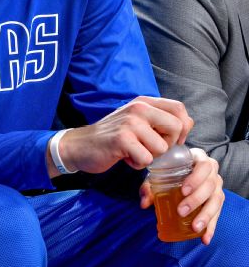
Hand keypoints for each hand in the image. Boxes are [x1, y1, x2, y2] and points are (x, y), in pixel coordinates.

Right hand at [53, 96, 192, 175]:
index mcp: (144, 102)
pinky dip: (137, 164)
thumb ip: (158, 119)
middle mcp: (138, 108)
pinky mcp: (122, 139)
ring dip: (150, 156)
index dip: (182, 128)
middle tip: (150, 148)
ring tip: (133, 152)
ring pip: (162, 147)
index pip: (179, 109)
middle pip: (176, 127)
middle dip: (168, 144)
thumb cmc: (112, 137)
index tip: (170, 139)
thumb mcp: (136, 121)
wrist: (80, 145)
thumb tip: (186, 125)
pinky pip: (146, 158)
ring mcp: (130, 122)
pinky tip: (125, 157)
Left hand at [140, 147, 224, 243]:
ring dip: (206, 215)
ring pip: (217, 200)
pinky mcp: (218, 200)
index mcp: (199, 160)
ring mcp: (217, 187)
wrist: (182, 170)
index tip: (183, 191)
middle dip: (196, 200)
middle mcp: (212, 173)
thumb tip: (144, 203)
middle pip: (210, 186)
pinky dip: (211, 227)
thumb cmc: (170, 170)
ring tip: (194, 227)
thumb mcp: (159, 173)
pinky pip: (218, 214)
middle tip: (181, 211)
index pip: (203, 167)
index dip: (196, 179)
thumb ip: (150, 186)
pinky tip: (204, 238)